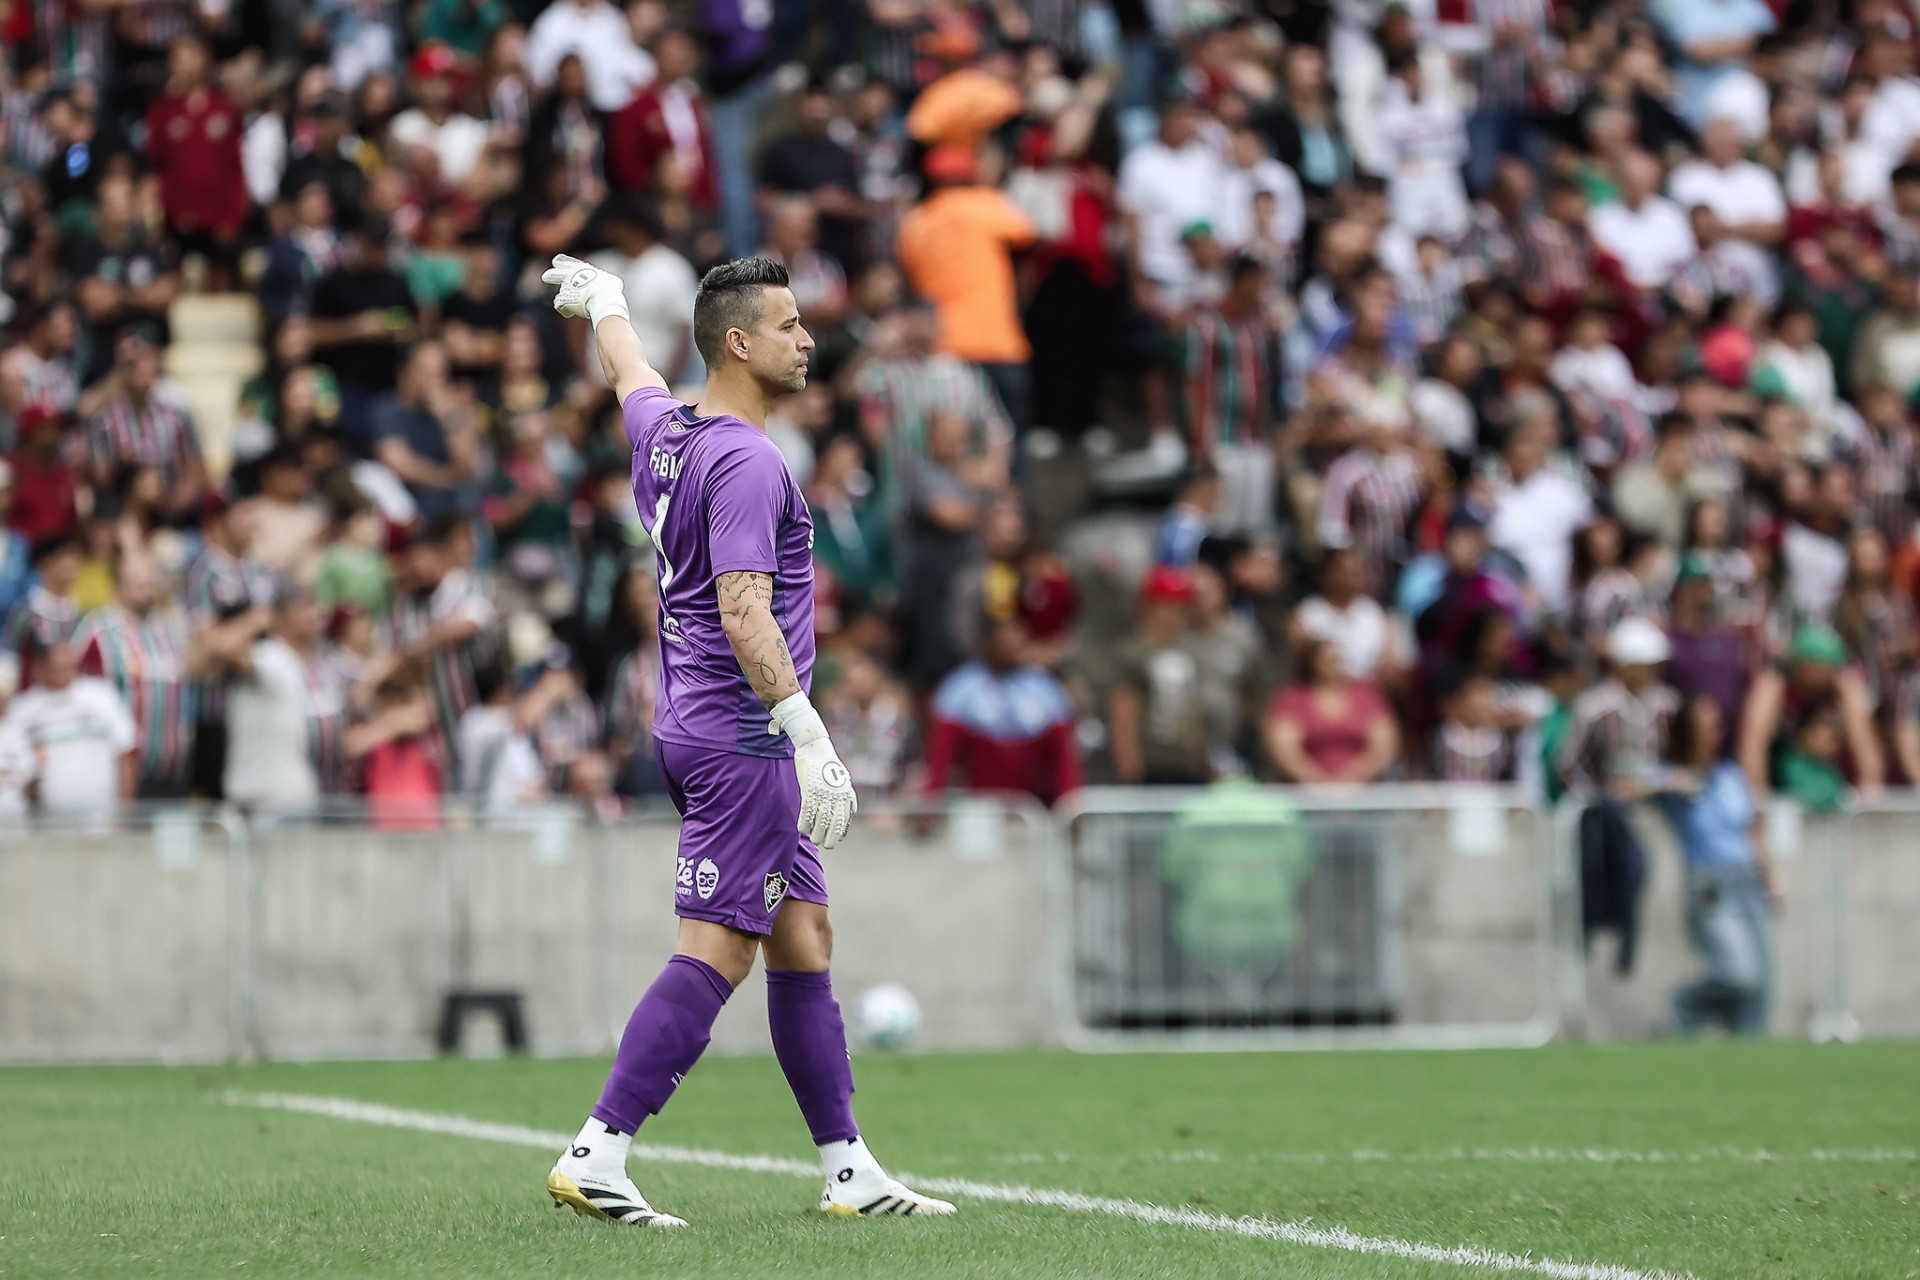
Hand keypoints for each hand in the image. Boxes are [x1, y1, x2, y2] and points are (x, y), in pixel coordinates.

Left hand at [541, 253, 628, 324]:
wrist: (603, 298)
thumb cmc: (610, 289)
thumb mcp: (611, 281)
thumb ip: (606, 282)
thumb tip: (611, 286)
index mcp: (579, 268)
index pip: (565, 262)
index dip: (560, 263)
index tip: (556, 263)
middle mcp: (568, 277)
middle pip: (553, 275)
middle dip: (550, 276)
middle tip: (546, 277)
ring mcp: (564, 288)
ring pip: (561, 296)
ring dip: (567, 300)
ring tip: (577, 306)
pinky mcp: (562, 300)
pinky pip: (560, 307)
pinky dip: (566, 311)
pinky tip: (572, 313)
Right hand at [769, 690, 857, 847]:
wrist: (816, 748)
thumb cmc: (829, 765)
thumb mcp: (844, 780)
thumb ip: (849, 796)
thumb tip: (853, 811)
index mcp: (844, 794)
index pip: (844, 819)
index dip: (839, 832)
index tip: (835, 840)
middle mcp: (835, 795)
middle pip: (833, 823)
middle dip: (829, 838)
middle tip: (824, 845)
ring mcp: (822, 793)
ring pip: (820, 820)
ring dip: (816, 833)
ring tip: (813, 839)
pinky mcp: (809, 790)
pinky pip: (807, 812)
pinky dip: (804, 823)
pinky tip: (802, 829)